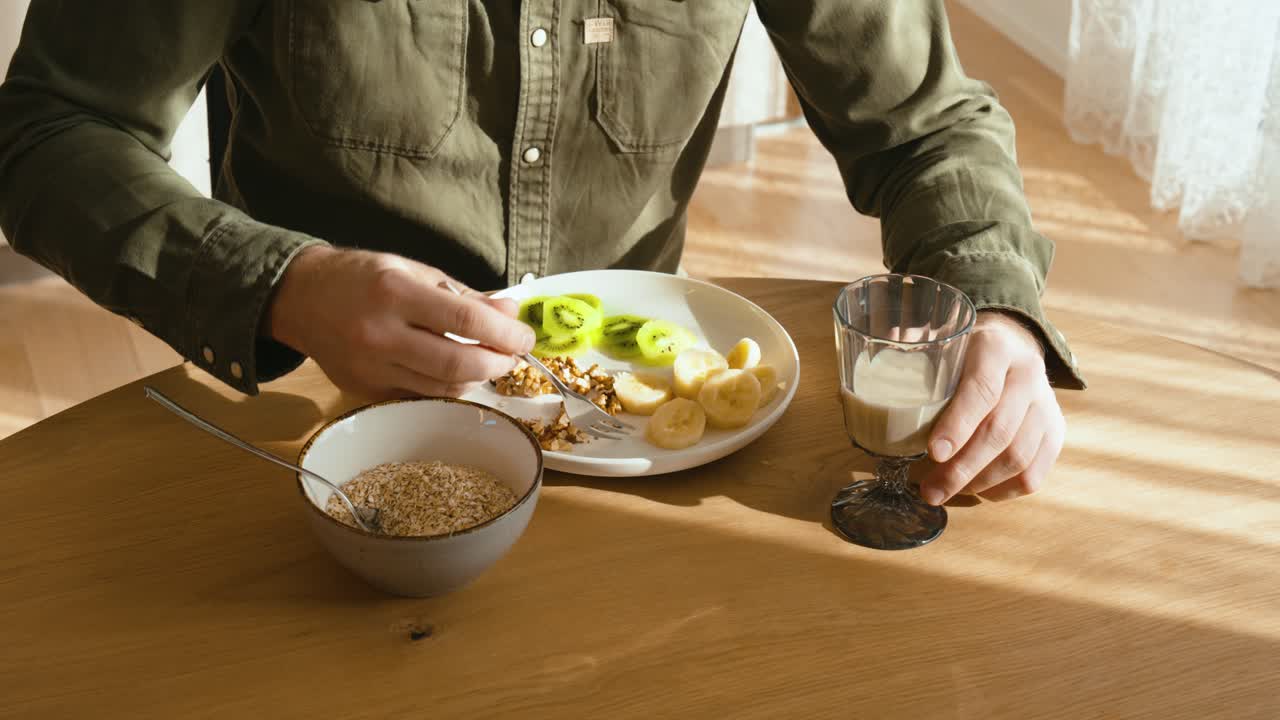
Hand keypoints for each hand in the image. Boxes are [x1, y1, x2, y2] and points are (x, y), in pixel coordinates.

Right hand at [266, 246, 534, 399]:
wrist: (299, 298)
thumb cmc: (361, 277)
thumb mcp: (413, 270)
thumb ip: (464, 294)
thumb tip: (510, 312)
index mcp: (394, 292)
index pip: (466, 321)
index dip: (505, 333)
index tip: (526, 337)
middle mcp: (381, 334)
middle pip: (458, 365)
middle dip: (497, 363)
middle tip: (513, 354)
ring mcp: (371, 368)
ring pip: (443, 389)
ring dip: (477, 379)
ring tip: (488, 361)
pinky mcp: (366, 391)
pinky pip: (421, 397)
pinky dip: (447, 388)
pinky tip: (454, 372)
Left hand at [919, 311, 1064, 503]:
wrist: (1011, 342)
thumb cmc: (962, 350)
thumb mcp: (937, 342)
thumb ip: (904, 363)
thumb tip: (850, 395)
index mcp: (995, 348)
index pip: (981, 390)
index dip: (957, 425)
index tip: (933, 452)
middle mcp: (1028, 374)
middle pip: (999, 431)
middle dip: (961, 468)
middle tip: (930, 490)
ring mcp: (1046, 405)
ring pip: (1018, 456)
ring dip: (978, 483)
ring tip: (945, 492)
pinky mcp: (1055, 430)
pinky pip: (1035, 472)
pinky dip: (1004, 490)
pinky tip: (977, 492)